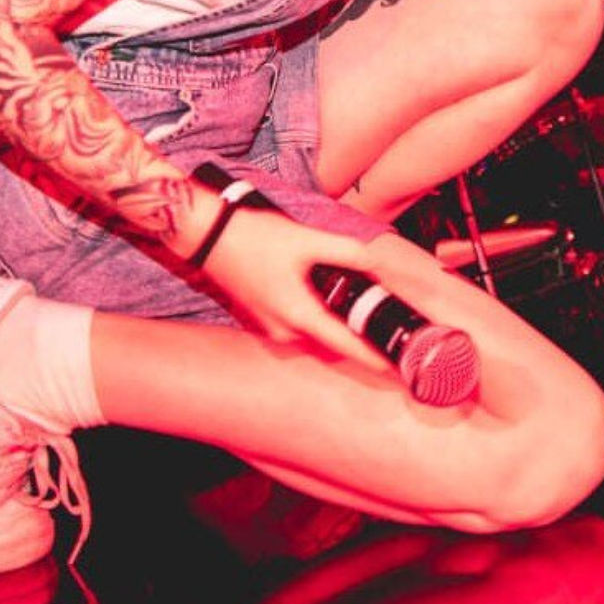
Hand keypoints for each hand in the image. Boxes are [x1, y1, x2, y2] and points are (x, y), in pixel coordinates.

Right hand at [200, 204, 394, 374]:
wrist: (209, 235)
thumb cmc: (255, 238)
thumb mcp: (307, 239)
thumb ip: (347, 252)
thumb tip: (377, 264)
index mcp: (297, 316)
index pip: (344, 346)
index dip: (372, 357)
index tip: (395, 368)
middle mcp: (283, 331)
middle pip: (332, 341)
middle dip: (358, 335)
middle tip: (386, 324)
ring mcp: (270, 326)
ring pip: (315, 332)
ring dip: (337, 323)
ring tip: (363, 306)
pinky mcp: (264, 316)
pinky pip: (300, 324)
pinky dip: (318, 315)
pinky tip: (328, 294)